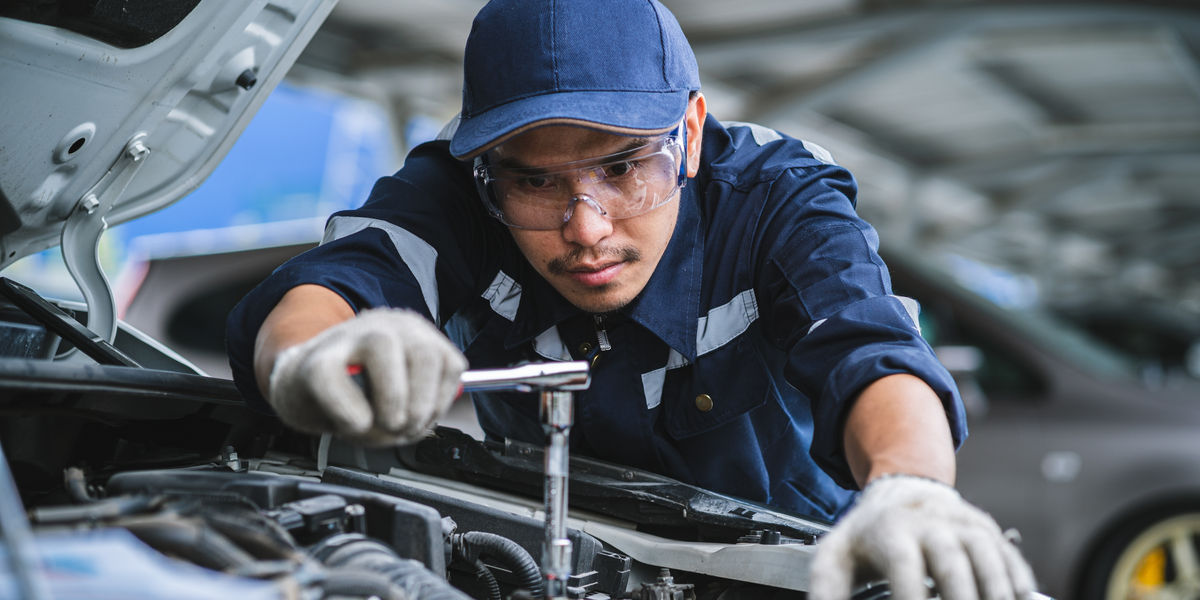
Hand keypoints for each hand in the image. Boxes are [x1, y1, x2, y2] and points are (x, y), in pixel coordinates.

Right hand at [267, 308, 467, 445]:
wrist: (298, 386)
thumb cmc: (355, 395)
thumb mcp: (399, 400)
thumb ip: (419, 407)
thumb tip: (418, 423)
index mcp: (414, 334)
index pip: (449, 363)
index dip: (441, 401)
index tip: (426, 422)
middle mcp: (386, 326)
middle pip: (424, 353)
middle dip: (421, 404)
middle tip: (404, 429)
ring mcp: (349, 336)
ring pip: (383, 348)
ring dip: (390, 400)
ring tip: (379, 426)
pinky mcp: (314, 359)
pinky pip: (335, 381)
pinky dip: (349, 412)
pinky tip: (351, 423)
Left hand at [809, 474, 1035, 599]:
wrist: (905, 490)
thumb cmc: (869, 533)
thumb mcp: (837, 553)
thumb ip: (827, 586)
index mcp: (892, 532)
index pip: (904, 566)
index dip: (911, 595)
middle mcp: (931, 526)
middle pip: (952, 564)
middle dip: (960, 598)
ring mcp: (964, 527)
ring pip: (988, 559)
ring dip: (995, 592)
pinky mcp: (989, 534)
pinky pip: (1011, 560)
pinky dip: (1018, 584)